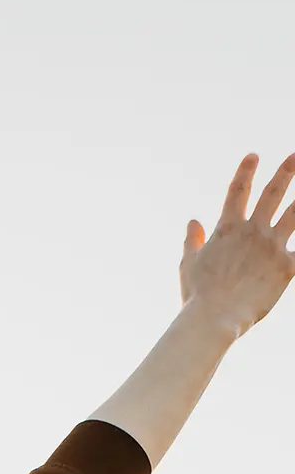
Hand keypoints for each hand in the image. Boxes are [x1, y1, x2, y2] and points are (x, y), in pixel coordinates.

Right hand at [179, 152, 294, 338]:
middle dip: (286, 171)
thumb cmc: (197, 294)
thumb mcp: (188, 265)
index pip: (238, 191)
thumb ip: (191, 241)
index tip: (254, 156)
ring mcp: (272, 246)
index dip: (246, 171)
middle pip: (273, 193)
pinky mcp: (287, 266)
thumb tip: (192, 222)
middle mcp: (252, 231)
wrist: (214, 318)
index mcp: (227, 229)